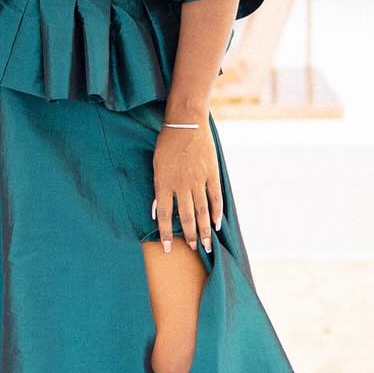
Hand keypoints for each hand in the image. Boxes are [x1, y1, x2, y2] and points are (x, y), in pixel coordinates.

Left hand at [152, 119, 222, 254]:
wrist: (185, 123)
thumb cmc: (167, 143)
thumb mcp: (156, 165)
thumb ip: (159, 189)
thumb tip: (158, 211)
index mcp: (164, 183)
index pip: (165, 215)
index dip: (166, 233)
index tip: (168, 248)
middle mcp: (181, 185)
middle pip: (187, 217)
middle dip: (190, 236)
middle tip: (194, 249)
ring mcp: (198, 179)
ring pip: (202, 211)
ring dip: (205, 230)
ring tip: (207, 244)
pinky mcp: (211, 173)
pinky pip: (215, 197)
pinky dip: (217, 211)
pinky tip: (217, 223)